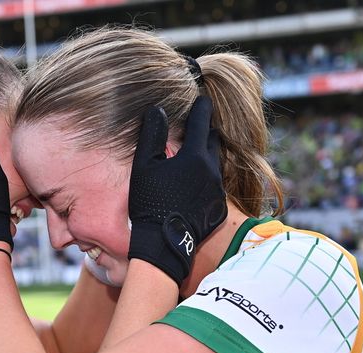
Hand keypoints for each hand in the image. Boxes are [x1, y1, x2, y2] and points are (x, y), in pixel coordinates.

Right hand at [127, 96, 226, 285]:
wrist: (164, 243)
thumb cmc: (149, 202)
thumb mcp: (144, 166)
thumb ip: (152, 135)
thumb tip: (158, 110)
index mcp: (194, 155)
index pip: (201, 121)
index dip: (201, 108)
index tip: (202, 100)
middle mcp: (211, 170)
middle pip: (212, 140)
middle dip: (206, 130)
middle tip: (198, 124)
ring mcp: (217, 190)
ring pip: (215, 163)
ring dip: (206, 155)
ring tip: (195, 152)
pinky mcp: (218, 207)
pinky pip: (214, 185)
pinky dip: (206, 178)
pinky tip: (193, 183)